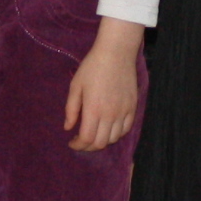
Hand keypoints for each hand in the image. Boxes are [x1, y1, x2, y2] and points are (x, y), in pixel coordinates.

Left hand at [64, 19, 145, 151]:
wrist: (116, 53)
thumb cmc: (92, 67)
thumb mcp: (76, 86)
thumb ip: (71, 109)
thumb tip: (68, 128)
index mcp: (93, 109)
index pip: (86, 139)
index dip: (78, 145)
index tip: (71, 143)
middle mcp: (110, 114)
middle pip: (100, 143)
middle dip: (88, 147)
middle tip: (81, 141)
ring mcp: (123, 112)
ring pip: (114, 139)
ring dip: (102, 141)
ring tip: (94, 134)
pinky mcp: (133, 108)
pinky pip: (125, 129)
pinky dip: (116, 134)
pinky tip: (108, 129)